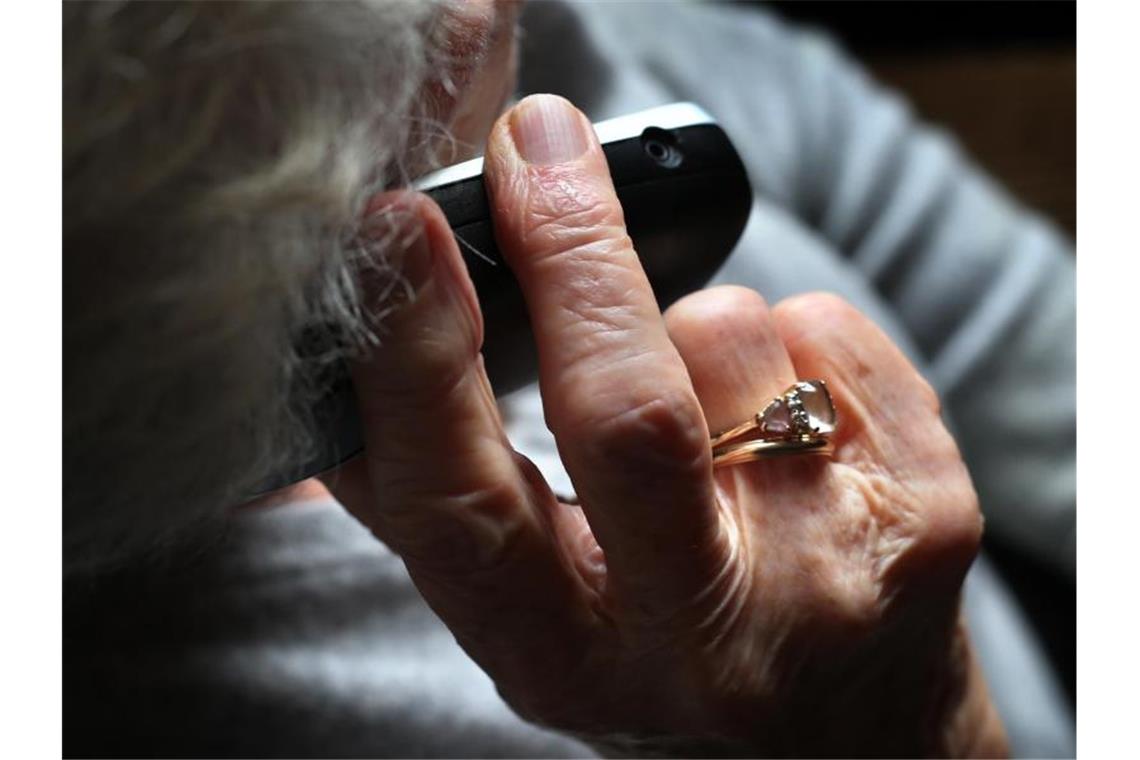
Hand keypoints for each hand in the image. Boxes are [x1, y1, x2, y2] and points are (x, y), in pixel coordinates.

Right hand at [327, 94, 1006, 756]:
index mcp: (564, 656)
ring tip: (706, 405)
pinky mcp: (928, 518)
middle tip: (540, 145)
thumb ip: (446, 497)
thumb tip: (342, 361)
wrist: (852, 724)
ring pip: (730, 334)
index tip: (402, 230)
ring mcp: (833, 580)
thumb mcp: (539, 609)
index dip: (421, 362)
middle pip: (630, 417)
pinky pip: (825, 324)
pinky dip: (788, 333)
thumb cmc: (669, 649)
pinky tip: (790, 415)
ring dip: (693, 322)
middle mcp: (704, 640)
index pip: (467, 508)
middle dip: (572, 252)